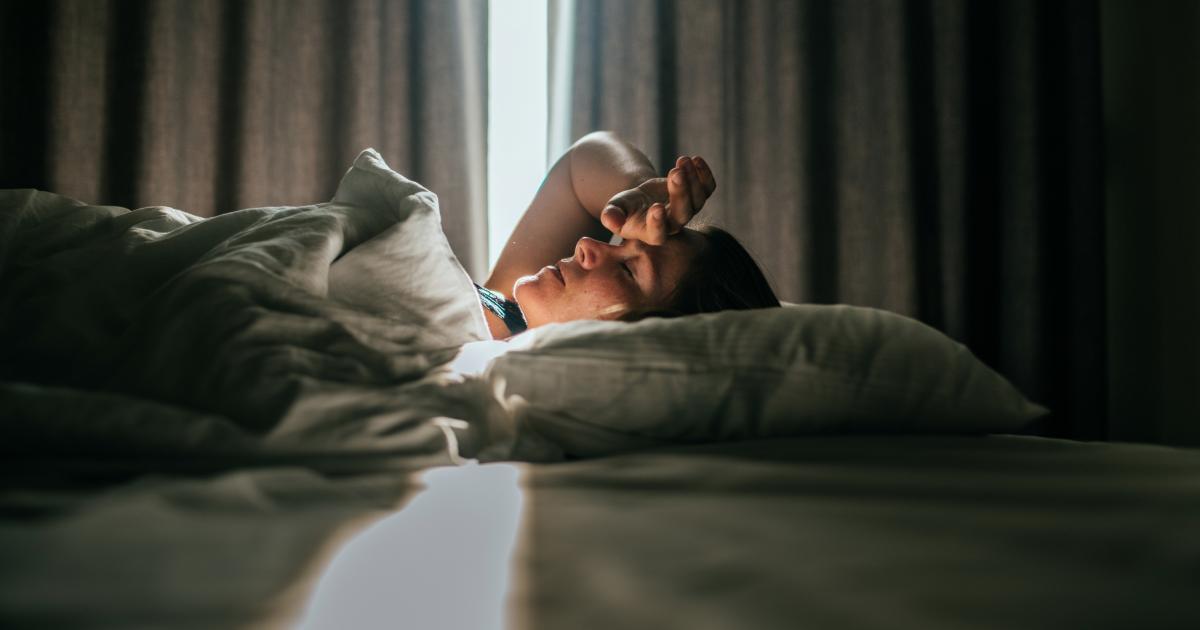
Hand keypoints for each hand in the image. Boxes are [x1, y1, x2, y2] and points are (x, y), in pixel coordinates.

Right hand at [600, 156, 715, 244]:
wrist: (643, 200)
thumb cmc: (626, 208)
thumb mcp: (616, 209)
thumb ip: (612, 215)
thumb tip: (610, 220)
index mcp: (652, 233)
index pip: (658, 233)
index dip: (658, 222)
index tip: (656, 207)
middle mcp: (673, 224)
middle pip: (683, 214)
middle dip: (680, 193)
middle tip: (675, 173)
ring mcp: (687, 210)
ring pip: (698, 199)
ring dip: (693, 179)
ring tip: (682, 161)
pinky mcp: (696, 195)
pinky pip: (707, 187)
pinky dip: (704, 174)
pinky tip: (695, 160)